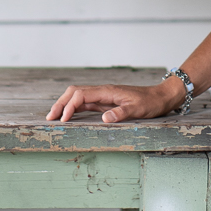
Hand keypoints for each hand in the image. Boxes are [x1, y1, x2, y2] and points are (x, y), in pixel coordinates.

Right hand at [45, 80, 181, 122]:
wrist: (160, 97)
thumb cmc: (150, 103)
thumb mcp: (138, 110)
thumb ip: (121, 113)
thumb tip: (104, 119)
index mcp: (107, 91)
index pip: (81, 95)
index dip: (69, 106)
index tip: (64, 119)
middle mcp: (102, 91)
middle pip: (74, 92)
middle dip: (60, 103)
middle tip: (50, 118)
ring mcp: (103, 96)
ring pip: (77, 97)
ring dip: (65, 105)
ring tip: (54, 117)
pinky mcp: (105, 102)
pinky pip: (85, 103)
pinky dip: (74, 108)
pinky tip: (69, 116)